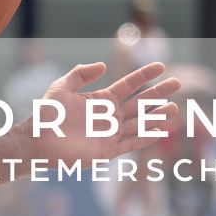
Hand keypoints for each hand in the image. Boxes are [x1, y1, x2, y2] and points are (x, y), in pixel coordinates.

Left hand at [18, 60, 182, 166]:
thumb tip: (103, 65)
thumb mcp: (62, 86)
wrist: (38, 141)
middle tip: (178, 83)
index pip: (128, 84)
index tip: (160, 65)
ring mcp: (110, 133)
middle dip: (158, 93)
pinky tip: (159, 131)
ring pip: (140, 122)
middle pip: (140, 102)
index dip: (144, 75)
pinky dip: (145, 137)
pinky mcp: (107, 150)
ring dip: (157, 115)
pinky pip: (131, 143)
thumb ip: (81, 73)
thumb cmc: (47, 114)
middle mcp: (109, 115)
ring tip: (174, 108)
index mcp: (101, 99)